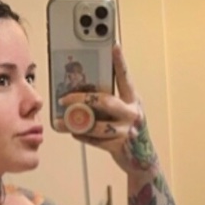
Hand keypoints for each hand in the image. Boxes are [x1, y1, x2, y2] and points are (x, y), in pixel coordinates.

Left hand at [54, 44, 157, 170]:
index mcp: (133, 100)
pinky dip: (82, 135)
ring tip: (62, 121)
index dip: (120, 62)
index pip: (126, 78)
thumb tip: (83, 93)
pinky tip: (74, 132)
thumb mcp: (125, 112)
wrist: (142, 159)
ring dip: (76, 123)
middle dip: (81, 99)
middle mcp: (132, 113)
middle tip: (64, 98)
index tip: (114, 46)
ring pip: (96, 124)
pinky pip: (95, 140)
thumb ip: (111, 102)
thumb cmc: (128, 130)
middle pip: (105, 101)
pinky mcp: (118, 146)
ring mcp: (126, 131)